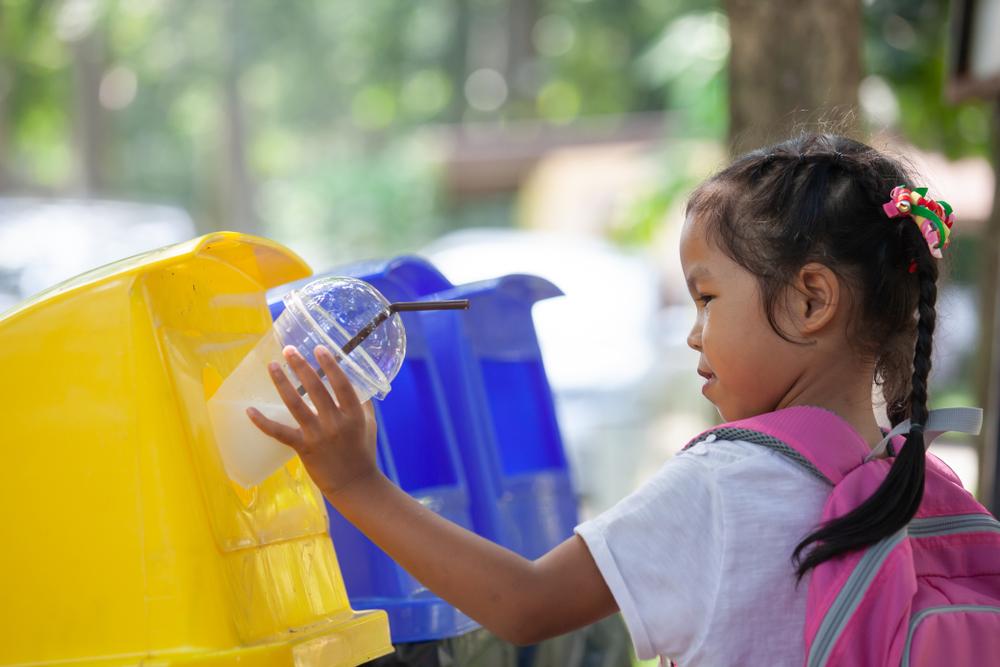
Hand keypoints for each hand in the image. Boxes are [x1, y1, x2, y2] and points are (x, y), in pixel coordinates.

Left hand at [246, 344, 380, 498]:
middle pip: (316, 389)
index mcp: (354, 414)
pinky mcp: (303, 448)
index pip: (341, 384)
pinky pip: (280, 432)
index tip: (319, 348)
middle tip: (289, 350)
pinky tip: (250, 410)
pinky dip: (263, 422)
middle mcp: (336, 422)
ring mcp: (318, 435)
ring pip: (296, 404)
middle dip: (301, 366)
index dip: (330, 365)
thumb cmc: (363, 452)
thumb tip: (357, 381)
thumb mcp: (369, 424)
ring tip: (272, 366)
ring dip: (282, 383)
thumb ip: (362, 403)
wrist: (354, 485)